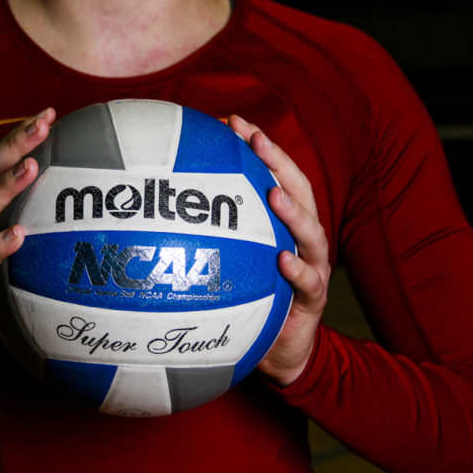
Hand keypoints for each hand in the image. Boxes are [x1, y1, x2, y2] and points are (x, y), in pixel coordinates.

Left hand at [229, 115, 330, 386]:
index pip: (275, 174)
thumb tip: (160, 207)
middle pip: (298, 190)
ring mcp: (312, 265)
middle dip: (278, 162)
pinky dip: (297, 270)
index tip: (232, 121)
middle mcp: (302, 237)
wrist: (279, 351)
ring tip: (273, 194)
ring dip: (293, 211)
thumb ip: (211, 236)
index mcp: (284, 222)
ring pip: (310, 232)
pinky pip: (307, 282)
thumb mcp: (232, 263)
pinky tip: (282, 260)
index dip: (258, 146)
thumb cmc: (252, 298)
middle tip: (256, 140)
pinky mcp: (312, 298)